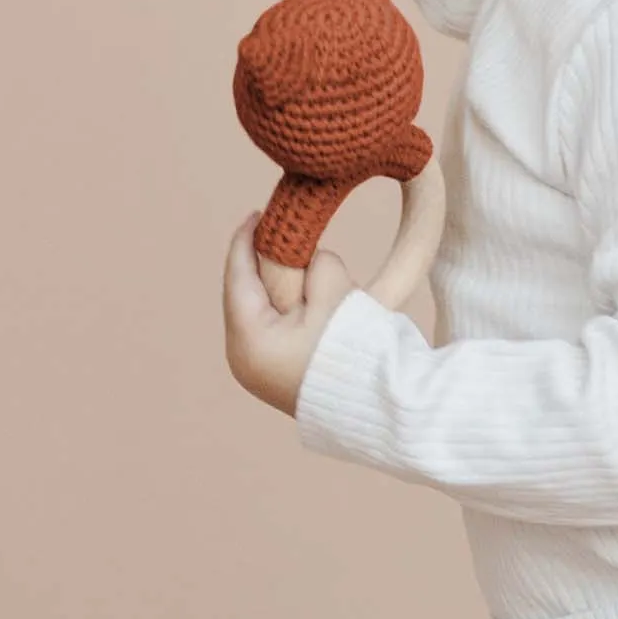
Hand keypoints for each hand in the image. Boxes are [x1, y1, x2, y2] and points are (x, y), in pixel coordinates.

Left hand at [223, 211, 357, 416]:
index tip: (256, 213)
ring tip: (305, 262)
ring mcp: (259, 370)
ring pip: (262, 309)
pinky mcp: (277, 374)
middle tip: (283, 230)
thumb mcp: (335, 292)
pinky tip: (312, 292)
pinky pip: (276, 326)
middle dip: (266, 261)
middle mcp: (243, 358)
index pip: (237, 276)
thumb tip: (309, 260)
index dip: (244, 240)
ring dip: (282, 284)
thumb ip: (316, 263)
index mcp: (248, 340)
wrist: (380, 405)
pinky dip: (290, 304)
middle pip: (246, 293)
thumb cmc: (353, 350)